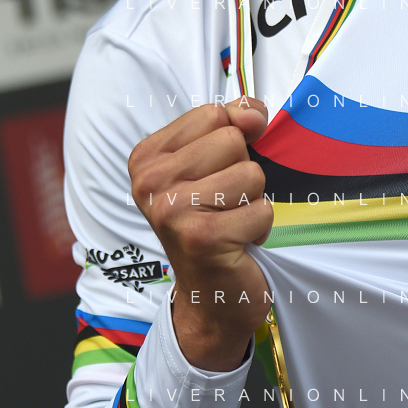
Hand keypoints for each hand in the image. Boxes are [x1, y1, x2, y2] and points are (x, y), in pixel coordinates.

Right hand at [128, 97, 272, 371]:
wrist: (210, 296)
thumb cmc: (214, 222)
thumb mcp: (215, 164)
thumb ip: (232, 125)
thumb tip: (252, 111)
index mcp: (147, 157)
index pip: (213, 114)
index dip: (233, 139)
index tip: (218, 172)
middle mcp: (150, 182)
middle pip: (232, 141)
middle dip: (242, 172)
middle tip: (224, 205)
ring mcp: (171, 211)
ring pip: (250, 174)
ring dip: (252, 201)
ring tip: (231, 222)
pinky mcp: (200, 238)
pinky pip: (261, 209)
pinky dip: (259, 228)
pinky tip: (238, 243)